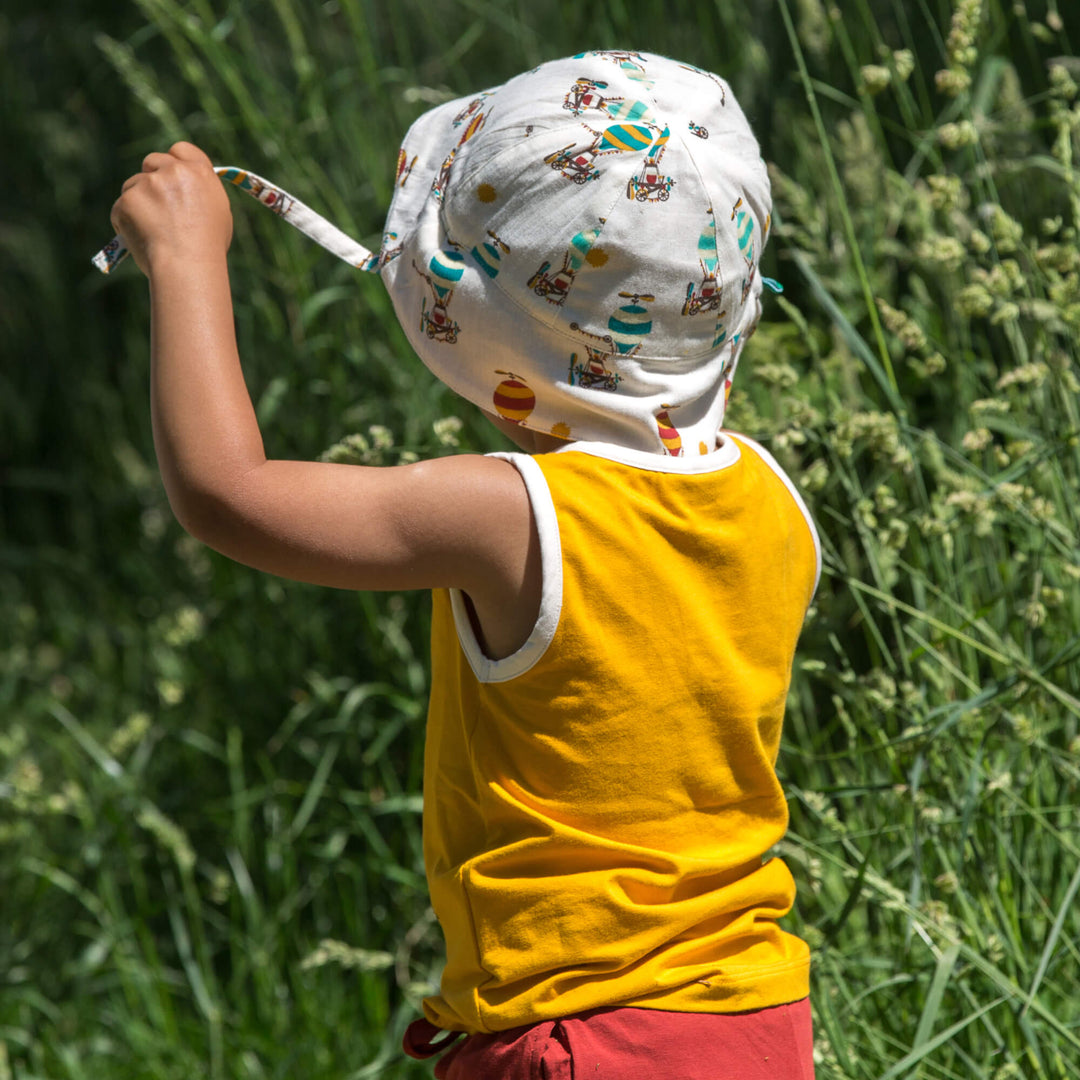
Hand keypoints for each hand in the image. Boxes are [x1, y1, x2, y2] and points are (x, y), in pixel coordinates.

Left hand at [110, 142, 231, 275]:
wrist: (188, 266)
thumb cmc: (208, 247)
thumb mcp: (217, 213)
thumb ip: (199, 192)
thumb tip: (185, 190)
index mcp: (200, 173)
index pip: (181, 150)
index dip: (174, 161)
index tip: (169, 173)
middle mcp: (174, 172)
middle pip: (152, 161)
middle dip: (151, 178)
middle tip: (156, 204)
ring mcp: (148, 184)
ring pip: (134, 185)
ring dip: (138, 201)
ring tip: (154, 231)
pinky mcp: (127, 200)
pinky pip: (122, 208)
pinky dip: (127, 222)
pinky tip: (143, 239)